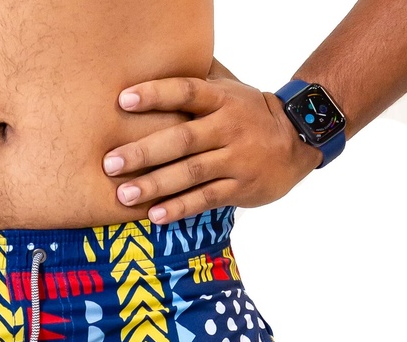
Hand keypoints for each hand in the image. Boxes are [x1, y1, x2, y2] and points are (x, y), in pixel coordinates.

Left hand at [103, 71, 322, 223]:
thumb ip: (198, 80)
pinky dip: (180, 208)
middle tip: (109, 163)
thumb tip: (155, 59)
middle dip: (143, 152)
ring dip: (155, 185)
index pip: (186, 91)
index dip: (155, 94)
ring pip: (191, 172)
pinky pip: (206, 199)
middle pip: (182, 139)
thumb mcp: (229, 89)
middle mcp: (228, 127)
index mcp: (222, 99)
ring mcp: (236, 158)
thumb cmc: (248, 114)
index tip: (123, 100)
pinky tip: (155, 216)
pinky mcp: (241, 187)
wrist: (297, 141)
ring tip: (124, 195)